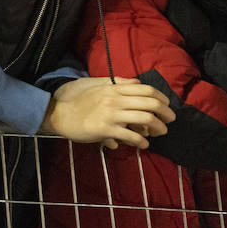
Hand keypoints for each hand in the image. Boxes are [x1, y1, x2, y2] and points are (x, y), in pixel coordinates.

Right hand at [42, 77, 174, 149]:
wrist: (57, 112)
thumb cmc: (74, 98)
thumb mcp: (94, 83)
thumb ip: (115, 82)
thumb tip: (136, 82)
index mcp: (113, 88)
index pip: (145, 90)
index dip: (161, 97)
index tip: (166, 105)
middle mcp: (115, 99)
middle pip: (151, 104)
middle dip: (166, 113)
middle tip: (170, 121)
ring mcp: (111, 115)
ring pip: (146, 120)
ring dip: (158, 128)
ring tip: (160, 133)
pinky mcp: (106, 129)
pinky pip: (131, 136)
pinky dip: (142, 142)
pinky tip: (143, 145)